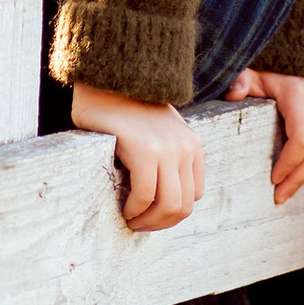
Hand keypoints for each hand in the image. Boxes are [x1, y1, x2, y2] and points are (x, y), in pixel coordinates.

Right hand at [70, 83, 205, 231]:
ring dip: (147, 222)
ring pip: (168, 206)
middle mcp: (186, 148)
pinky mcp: (145, 149)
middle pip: (183, 207)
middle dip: (159, 224)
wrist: (110, 79)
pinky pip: (145, 195)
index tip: (149, 215)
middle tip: (138, 224)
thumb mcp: (158, 134)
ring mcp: (168, 149)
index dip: (171, 213)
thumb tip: (158, 199)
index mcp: (193, 146)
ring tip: (130, 219)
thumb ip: (166, 159)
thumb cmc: (126, 111)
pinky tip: (123, 208)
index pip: (193, 196)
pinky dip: (134, 209)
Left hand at [232, 67, 303, 203]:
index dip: (289, 164)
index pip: (302, 140)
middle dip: (299, 177)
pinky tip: (300, 170)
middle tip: (281, 196)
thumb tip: (233, 94)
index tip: (274, 179)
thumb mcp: (252, 72)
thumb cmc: (269, 64)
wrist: (296, 47)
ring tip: (289, 189)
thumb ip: (241, 81)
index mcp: (300, 93)